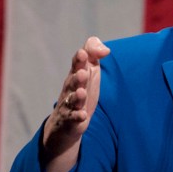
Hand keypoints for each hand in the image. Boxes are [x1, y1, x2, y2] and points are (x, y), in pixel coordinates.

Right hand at [42, 37, 109, 171]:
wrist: (66, 122)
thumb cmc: (81, 90)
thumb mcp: (89, 70)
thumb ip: (94, 54)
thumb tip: (106, 49)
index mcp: (76, 74)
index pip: (76, 65)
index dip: (79, 59)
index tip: (83, 53)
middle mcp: (70, 88)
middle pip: (72, 81)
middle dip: (77, 77)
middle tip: (82, 73)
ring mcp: (69, 105)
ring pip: (71, 100)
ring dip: (77, 96)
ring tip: (81, 93)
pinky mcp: (71, 120)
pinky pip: (73, 118)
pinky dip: (77, 116)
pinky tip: (82, 115)